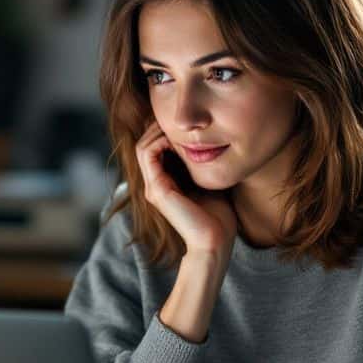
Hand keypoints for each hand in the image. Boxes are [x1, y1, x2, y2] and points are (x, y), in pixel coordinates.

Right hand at [135, 122, 237, 257]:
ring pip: (143, 146)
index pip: (155, 149)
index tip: (188, 125)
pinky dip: (160, 140)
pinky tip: (181, 139)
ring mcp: (153, 188)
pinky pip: (149, 154)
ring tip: (179, 126)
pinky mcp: (157, 190)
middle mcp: (155, 185)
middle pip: (146, 144)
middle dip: (161, 126)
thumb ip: (204, 167)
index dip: (167, 131)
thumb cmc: (218, 218)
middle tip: (181, 120)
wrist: (215, 242)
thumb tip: (213, 145)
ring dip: (159, 131)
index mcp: (165, 185)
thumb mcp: (210, 184)